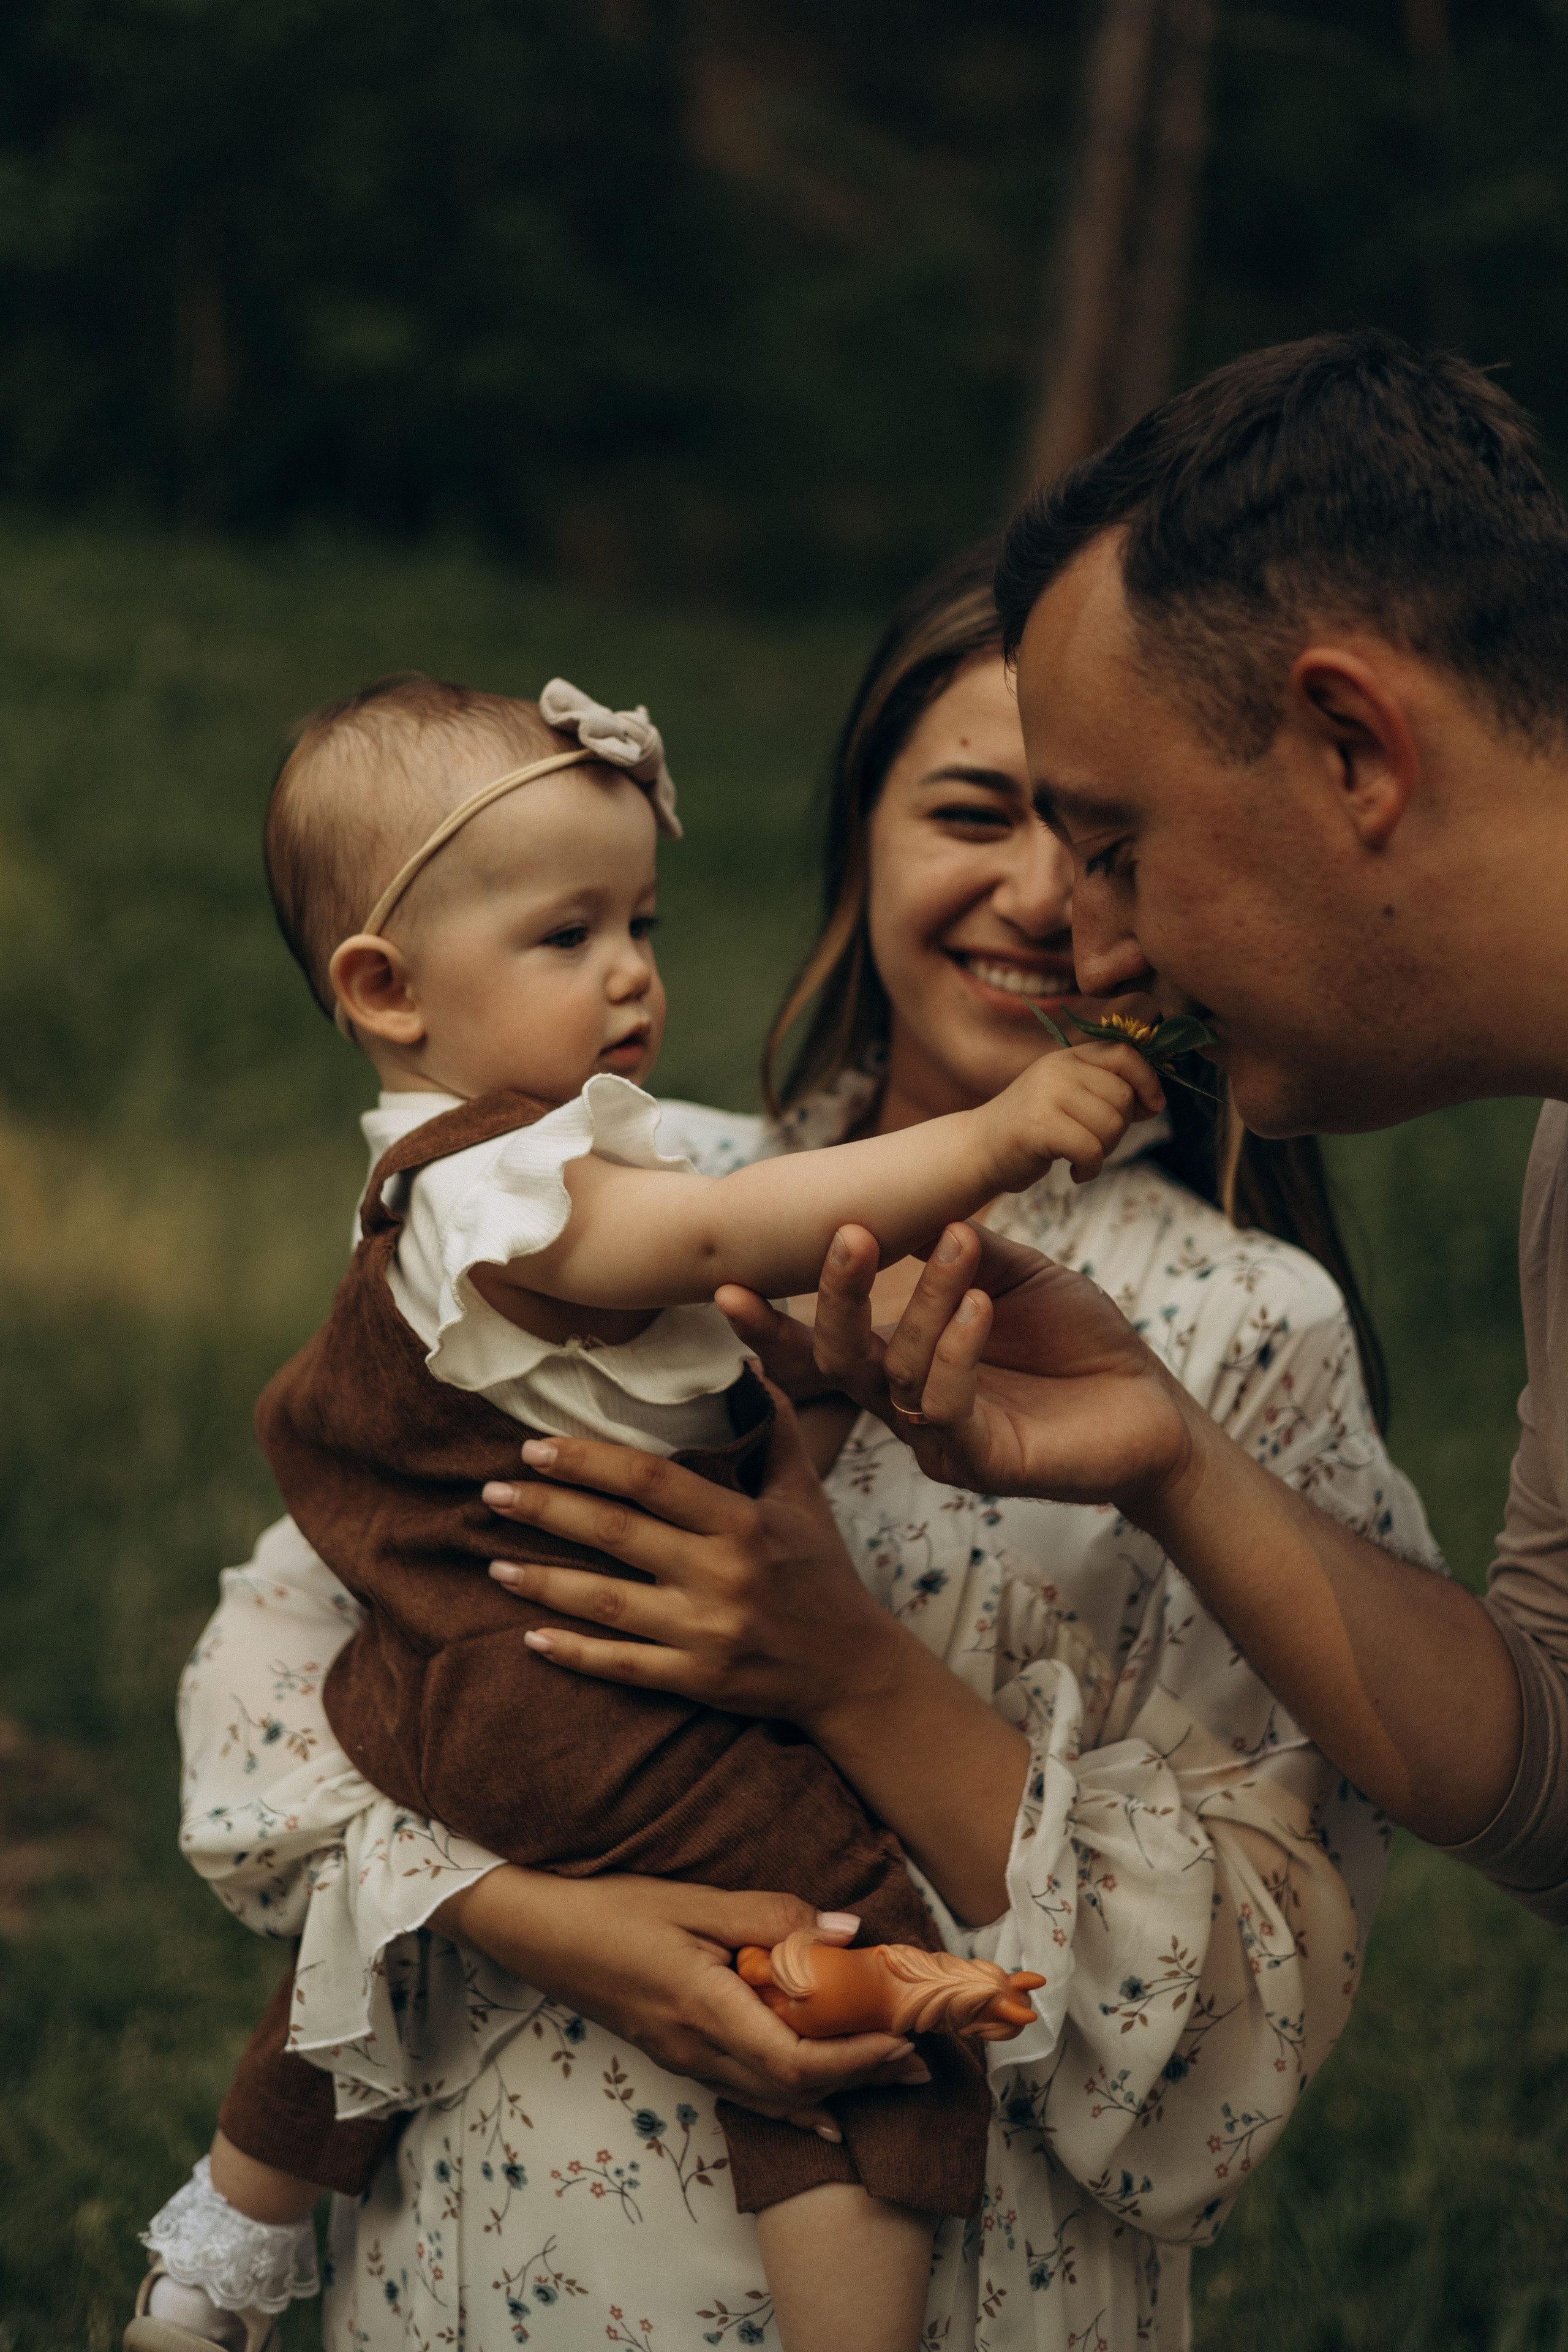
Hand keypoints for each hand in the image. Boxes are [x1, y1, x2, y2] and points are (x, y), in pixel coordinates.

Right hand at [435, 1869, 929, 2134]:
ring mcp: (683, 2060)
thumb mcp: (691, 1898)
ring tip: (890, 2077)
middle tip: (923, 2064)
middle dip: (864, 2078)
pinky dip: (793, 2098)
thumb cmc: (611, 1909)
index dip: (856, 2058)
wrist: (537, 1935)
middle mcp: (696, 2048)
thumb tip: (847, 1932)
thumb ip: (769, 1919)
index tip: (905, 2039)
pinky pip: (746, 2090)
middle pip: (794, 2087)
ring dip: (836, 2090)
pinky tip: (821, 2108)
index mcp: (703, 2008)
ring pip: (772, 2096)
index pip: (795, 2059)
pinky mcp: (675, 2055)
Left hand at [481, 1383, 905, 1725]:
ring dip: (543, 1582)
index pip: (652, 1481)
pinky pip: (623, 1667)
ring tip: (493, 1563)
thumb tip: (747, 1362)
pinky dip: (574, 1654)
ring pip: (608, 1603)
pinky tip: (531, 1639)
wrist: (853, 1670)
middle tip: (492, 1492)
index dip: (589, 1461)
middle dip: (548, 1509)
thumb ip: (775, 1428)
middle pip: (617, 1534)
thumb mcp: (806, 1495)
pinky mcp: (699, 1681)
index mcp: (744, 1522)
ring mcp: (709, 1633)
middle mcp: (724, 1575)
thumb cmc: (822, 1572)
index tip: (535, 1447)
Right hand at [724, 1219, 1197, 1512]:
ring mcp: (938, 1440)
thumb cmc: (1077, 1342)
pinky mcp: (982, 1463)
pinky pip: (946, 1406)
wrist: (1152, 1404)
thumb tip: (910, 1217)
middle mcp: (904, 1406)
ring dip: (924, 1299)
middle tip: (851, 1234)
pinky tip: (982, 1304)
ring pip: (895, 1372)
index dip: (770, 1326)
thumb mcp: (1012, 1277)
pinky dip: (958, 1348)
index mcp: (900, 1363)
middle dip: (835, 1296)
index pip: (819, 1348)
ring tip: (957, 1240)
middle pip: (837, 1360)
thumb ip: (957, 1254)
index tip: (726, 1286)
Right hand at [979, 1039, 1164, 1192]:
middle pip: (1123, 1097)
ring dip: (1105, 1152)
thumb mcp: (1068, 1097)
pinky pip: (1090, 1150)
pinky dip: (1090, 1169)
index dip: (1148, 1081)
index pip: (1125, 1054)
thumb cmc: (1032, 1129)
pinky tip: (1075, 1172)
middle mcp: (1057, 1068)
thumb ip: (1105, 1091)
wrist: (979, 1150)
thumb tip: (1155, 1101)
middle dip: (1120, 1129)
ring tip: (1083, 1157)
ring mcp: (1045, 1094)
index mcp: (1068, 1057)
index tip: (1152, 1107)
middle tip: (1094, 1143)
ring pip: (1111, 1125)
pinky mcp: (1038, 1126)